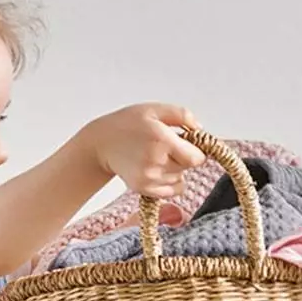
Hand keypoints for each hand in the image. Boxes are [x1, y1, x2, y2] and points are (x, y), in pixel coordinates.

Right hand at [84, 103, 205, 200]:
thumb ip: (181, 115)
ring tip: (155, 156)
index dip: (195, 151)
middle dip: (183, 157)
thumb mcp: (154, 110)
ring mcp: (150, 178)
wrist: (101, 144)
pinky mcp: (144, 189)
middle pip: (188, 168)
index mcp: (162, 140)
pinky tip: (154, 168)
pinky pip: (171, 190)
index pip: (197, 158)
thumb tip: (200, 129)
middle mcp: (156, 161)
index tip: (187, 144)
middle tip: (166, 146)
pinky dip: (168, 181)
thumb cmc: (127, 124)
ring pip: (180, 179)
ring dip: (174, 170)